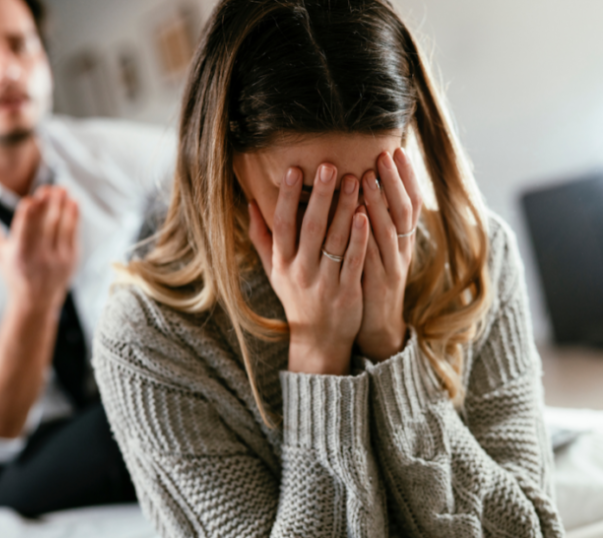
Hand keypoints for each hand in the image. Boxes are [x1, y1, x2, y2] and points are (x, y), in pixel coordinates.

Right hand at [0, 185, 79, 312]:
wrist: (37, 300)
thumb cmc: (14, 272)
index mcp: (18, 254)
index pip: (23, 231)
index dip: (28, 215)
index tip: (31, 199)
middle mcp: (38, 257)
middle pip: (44, 225)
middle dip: (48, 205)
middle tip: (50, 187)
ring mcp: (57, 258)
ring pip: (61, 226)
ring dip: (62, 206)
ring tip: (62, 189)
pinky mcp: (72, 259)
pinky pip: (73, 234)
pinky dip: (74, 217)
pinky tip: (73, 202)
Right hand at [248, 163, 368, 375]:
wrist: (318, 339)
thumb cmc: (296, 298)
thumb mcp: (274, 271)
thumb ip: (262, 238)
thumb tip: (250, 203)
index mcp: (282, 262)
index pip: (281, 224)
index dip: (285, 197)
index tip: (292, 169)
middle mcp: (300, 271)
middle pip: (310, 228)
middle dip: (319, 195)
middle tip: (329, 165)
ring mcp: (324, 282)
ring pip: (335, 240)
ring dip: (344, 209)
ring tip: (354, 179)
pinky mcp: (347, 292)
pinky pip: (354, 261)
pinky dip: (359, 237)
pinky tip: (366, 214)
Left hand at [357, 148, 422, 360]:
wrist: (377, 325)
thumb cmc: (372, 280)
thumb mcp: (378, 248)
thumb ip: (376, 221)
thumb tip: (366, 188)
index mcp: (403, 240)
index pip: (411, 202)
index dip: (406, 177)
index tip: (397, 151)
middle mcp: (402, 250)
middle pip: (404, 210)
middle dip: (394, 181)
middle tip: (384, 155)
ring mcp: (392, 267)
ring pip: (389, 230)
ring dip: (379, 203)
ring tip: (368, 178)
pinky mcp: (377, 283)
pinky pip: (372, 256)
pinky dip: (366, 235)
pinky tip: (357, 217)